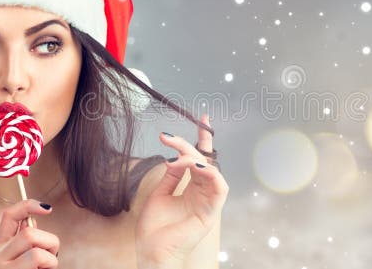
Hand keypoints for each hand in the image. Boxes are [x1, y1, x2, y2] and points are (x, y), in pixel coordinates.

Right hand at [0, 199, 59, 268]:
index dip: (28, 205)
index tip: (48, 208)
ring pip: (36, 248)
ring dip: (51, 259)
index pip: (9, 216)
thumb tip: (31, 220)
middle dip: (50, 243)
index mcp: (0, 249)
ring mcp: (1, 268)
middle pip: (29, 233)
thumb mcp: (27, 260)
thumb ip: (27, 242)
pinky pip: (39, 258)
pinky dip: (49, 267)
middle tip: (51, 259)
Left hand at [135, 114, 228, 265]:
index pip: (199, 160)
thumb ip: (170, 176)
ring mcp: (208, 203)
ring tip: (179, 155)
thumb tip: (174, 157)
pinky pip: (220, 189)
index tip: (202, 119)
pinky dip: (211, 175)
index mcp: (191, 191)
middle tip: (170, 138)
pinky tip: (196, 166)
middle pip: (204, 162)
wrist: (152, 252)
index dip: (202, 140)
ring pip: (212, 172)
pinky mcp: (211, 213)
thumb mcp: (159, 195)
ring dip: (197, 159)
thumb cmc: (154, 230)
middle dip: (190, 145)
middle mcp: (202, 194)